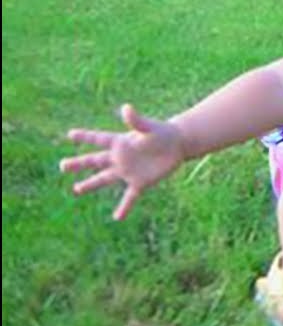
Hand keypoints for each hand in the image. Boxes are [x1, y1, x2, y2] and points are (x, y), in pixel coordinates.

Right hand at [59, 104, 184, 220]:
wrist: (177, 145)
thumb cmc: (162, 132)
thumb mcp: (149, 126)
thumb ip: (136, 120)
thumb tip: (126, 108)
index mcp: (120, 142)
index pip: (99, 139)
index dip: (85, 136)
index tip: (70, 134)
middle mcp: (120, 158)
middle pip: (95, 161)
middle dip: (79, 164)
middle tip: (62, 166)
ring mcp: (128, 171)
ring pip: (105, 179)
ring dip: (91, 184)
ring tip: (76, 189)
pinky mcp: (140, 183)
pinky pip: (130, 197)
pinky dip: (124, 207)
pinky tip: (117, 217)